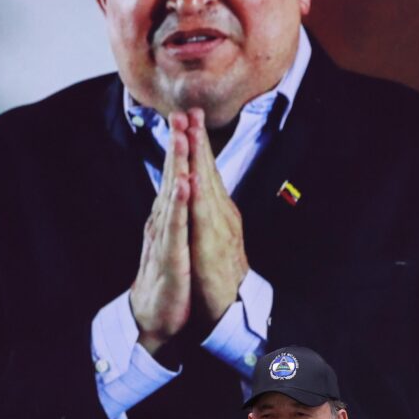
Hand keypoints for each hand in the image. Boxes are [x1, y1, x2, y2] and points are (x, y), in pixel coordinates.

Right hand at [129, 112, 191, 353]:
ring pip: (170, 196)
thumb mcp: (174, 241)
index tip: (187, 119)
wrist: (156, 318)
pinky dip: (178, 204)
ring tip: (180, 139)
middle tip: (180, 114)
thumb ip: (175, 216)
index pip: (174, 177)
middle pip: (169, 178)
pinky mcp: (170, 257)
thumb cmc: (167, 280)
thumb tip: (177, 191)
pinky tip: (183, 185)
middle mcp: (162, 223)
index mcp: (167, 218)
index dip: (181, 149)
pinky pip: (175, 227)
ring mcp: (165, 238)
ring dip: (175, 166)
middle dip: (176, 145)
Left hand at [186, 108, 247, 324]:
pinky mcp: (213, 246)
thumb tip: (199, 190)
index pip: (206, 170)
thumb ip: (206, 213)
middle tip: (188, 111)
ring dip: (198, 159)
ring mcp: (219, 228)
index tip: (188, 117)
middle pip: (208, 170)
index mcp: (218, 210)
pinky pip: (203, 219)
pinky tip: (191, 180)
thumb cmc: (218, 274)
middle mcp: (221, 214)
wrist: (230, 308)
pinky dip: (197, 198)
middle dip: (198, 139)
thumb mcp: (210, 236)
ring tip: (189, 133)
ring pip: (207, 186)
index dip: (197, 143)